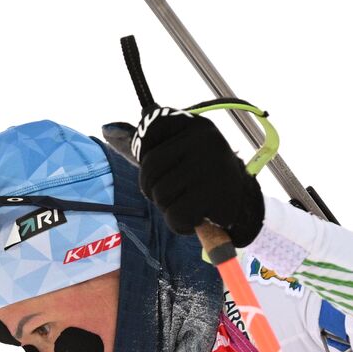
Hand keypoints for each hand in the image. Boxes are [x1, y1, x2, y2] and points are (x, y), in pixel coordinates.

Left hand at [133, 108, 264, 244]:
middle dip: (157, 194)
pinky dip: (181, 225)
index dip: (149, 174)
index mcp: (195, 126)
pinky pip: (177, 217)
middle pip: (151, 175)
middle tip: (176, 197)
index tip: (161, 180)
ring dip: (170, 210)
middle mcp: (205, 141)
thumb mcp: (184, 150)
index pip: (150, 151)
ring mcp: (212, 168)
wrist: (245, 202)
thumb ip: (154, 141)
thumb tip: (107, 129)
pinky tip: (197, 218)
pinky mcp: (217, 197)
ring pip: (162, 197)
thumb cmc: (203, 177)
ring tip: (189, 205)